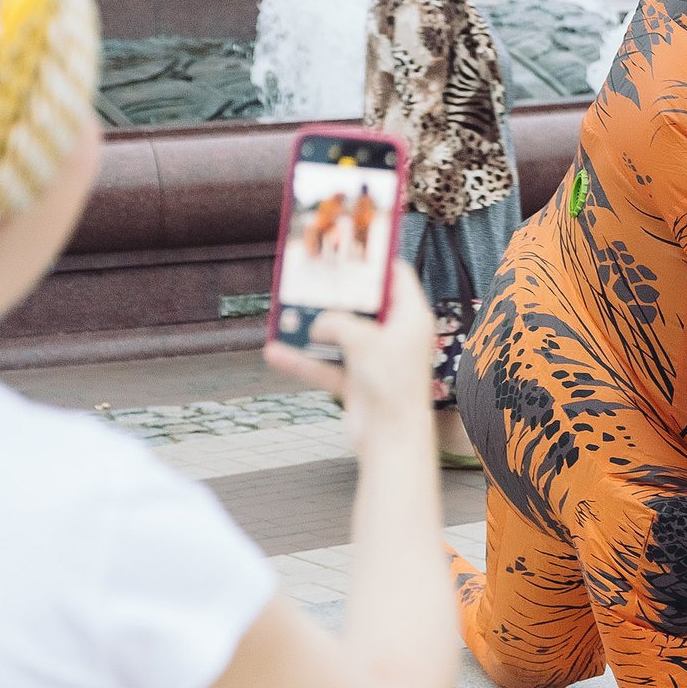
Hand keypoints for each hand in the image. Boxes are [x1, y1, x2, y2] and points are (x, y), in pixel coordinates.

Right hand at [264, 260, 434, 455]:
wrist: (391, 441)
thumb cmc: (392, 386)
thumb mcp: (362, 341)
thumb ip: (337, 322)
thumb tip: (319, 321)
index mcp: (410, 316)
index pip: (397, 275)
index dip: (375, 260)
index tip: (350, 247)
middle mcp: (395, 335)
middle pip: (362, 304)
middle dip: (334, 294)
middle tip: (311, 276)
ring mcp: (375, 358)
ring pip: (339, 335)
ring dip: (312, 327)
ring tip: (286, 312)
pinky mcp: (358, 381)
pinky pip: (326, 364)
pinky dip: (303, 359)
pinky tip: (275, 352)